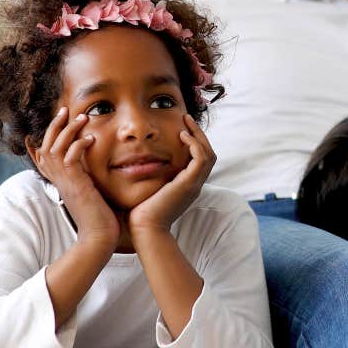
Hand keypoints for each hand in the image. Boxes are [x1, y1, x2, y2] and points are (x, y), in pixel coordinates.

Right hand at [29, 107, 118, 247]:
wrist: (99, 237)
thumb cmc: (99, 217)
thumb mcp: (89, 192)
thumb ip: (86, 178)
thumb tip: (91, 168)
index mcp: (60, 181)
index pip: (43, 155)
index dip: (46, 136)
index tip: (56, 120)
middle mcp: (58, 180)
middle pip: (45, 146)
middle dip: (55, 126)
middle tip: (65, 110)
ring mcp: (64, 183)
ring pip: (55, 148)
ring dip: (68, 130)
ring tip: (83, 117)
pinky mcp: (75, 185)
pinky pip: (69, 158)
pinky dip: (79, 145)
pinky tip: (91, 138)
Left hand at [128, 114, 215, 237]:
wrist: (144, 229)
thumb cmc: (141, 213)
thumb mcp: (149, 190)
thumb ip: (151, 177)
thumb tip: (139, 164)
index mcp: (187, 186)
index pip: (200, 160)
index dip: (194, 142)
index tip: (181, 128)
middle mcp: (195, 184)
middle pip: (208, 153)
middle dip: (198, 134)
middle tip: (186, 119)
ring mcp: (194, 184)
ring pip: (208, 153)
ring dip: (198, 135)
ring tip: (185, 122)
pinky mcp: (189, 184)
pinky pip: (201, 158)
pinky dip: (194, 144)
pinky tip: (181, 136)